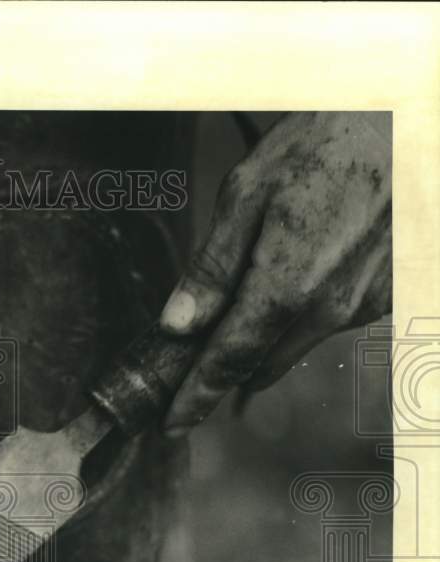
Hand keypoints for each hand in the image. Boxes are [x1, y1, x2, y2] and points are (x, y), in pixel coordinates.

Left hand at [160, 111, 391, 435]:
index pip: (229, 359)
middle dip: (221, 376)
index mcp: (286, 284)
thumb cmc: (322, 145)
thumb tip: (177, 323)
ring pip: (292, 348)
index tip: (172, 423)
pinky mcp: (382, 296)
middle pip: (259, 364)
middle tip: (186, 377)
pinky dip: (295, 320)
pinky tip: (285, 287)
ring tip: (228, 330)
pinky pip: (325, 325)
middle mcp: (328, 307)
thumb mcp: (247, 195)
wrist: (405, 122)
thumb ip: (212, 266)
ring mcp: (361, 305)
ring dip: (258, 348)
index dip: (196, 396)